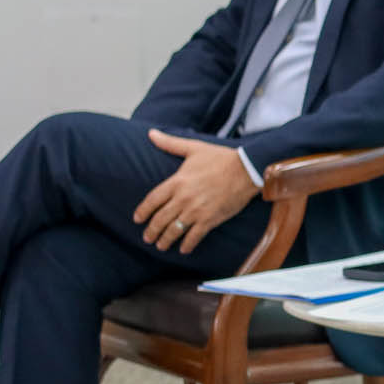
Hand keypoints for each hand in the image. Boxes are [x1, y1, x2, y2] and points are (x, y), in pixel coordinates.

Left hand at [132, 131, 259, 254]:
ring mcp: (196, 210)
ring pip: (174, 230)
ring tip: (161, 246)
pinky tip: (183, 249)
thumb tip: (151, 133)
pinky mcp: (211, 219)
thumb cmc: (221, 158)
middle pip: (160, 219)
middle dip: (151, 231)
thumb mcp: (193, 148)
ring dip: (165, 240)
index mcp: (177, 181)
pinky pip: (195, 236)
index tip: (137, 219)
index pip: (152, 200)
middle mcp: (183, 198)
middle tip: (147, 238)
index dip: (143, 212)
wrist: (246, 169)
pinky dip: (187, 244)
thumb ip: (170, 143)